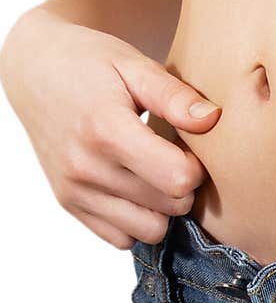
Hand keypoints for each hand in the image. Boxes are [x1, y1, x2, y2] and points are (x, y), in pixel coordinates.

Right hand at [0, 8, 220, 248]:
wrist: (36, 70)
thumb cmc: (92, 64)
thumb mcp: (135, 65)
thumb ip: (175, 95)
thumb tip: (213, 119)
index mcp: (105, 130)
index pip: (177, 179)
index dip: (196, 168)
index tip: (189, 150)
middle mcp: (85, 167)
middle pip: (170, 207)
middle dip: (184, 188)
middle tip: (175, 160)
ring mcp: (75, 190)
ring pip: (150, 231)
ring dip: (164, 210)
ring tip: (157, 176)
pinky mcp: (70, 204)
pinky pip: (122, 239)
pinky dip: (137, 222)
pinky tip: (138, 191)